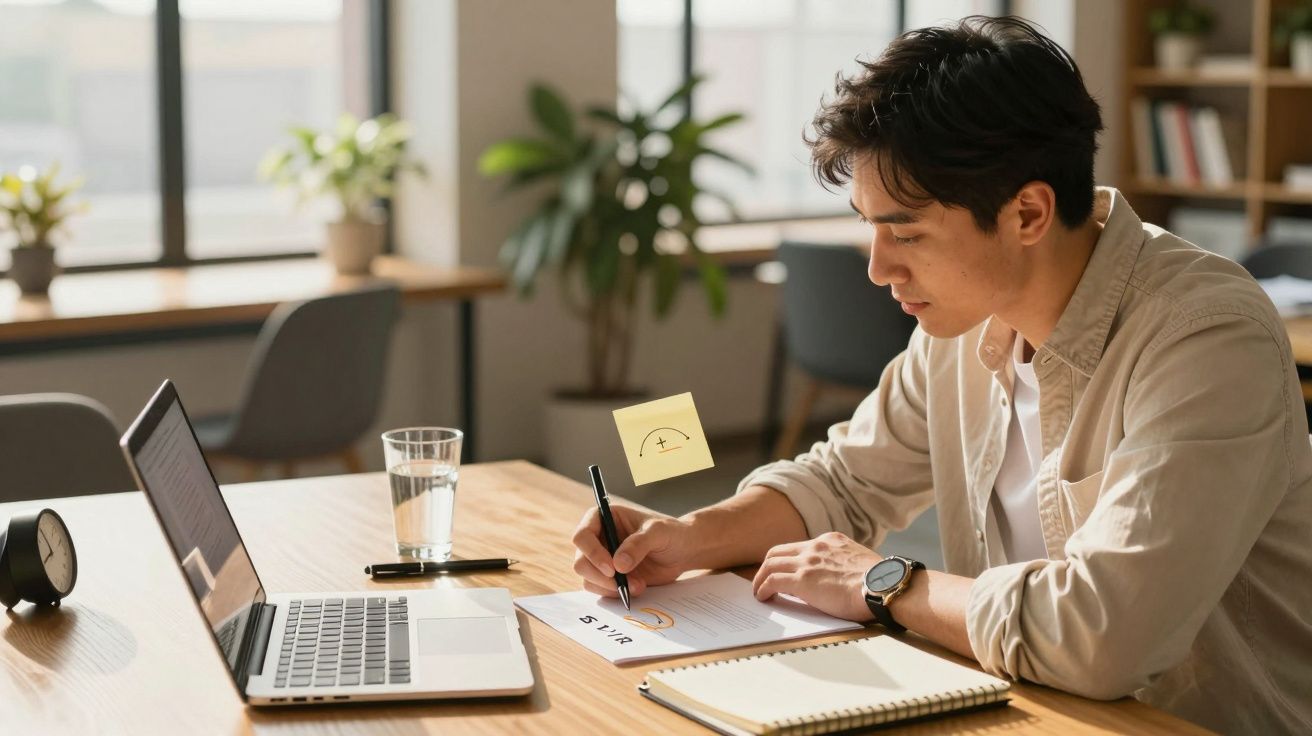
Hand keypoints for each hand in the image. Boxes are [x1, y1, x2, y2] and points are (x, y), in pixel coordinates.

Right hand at [571, 504, 698, 597]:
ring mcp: (602, 558)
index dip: (592, 553)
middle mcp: (598, 537)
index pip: (582, 535)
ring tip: (638, 585)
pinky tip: (637, 587)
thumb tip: (618, 565)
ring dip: (611, 587)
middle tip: (623, 583)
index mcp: (604, 517)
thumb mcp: (659, 532)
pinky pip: (600, 589)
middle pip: (581, 561)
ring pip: (588, 578)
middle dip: (601, 576)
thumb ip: (638, 545)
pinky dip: (615, 593)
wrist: (683, 552)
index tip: (612, 568)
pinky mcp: (609, 576)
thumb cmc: (672, 533)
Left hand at [751, 532, 879, 621]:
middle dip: (767, 566)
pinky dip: (763, 589)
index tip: (784, 570)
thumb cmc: (881, 581)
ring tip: (759, 591)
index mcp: (831, 541)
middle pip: (778, 552)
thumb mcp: (860, 561)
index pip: (800, 547)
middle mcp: (816, 547)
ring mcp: (807, 562)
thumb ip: (845, 563)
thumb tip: (842, 577)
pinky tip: (763, 598)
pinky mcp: (802, 580)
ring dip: (760, 578)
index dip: (788, 559)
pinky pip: (772, 581)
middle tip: (764, 579)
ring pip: (770, 564)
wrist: (884, 585)